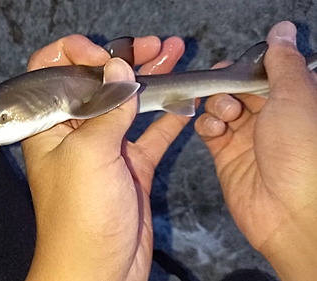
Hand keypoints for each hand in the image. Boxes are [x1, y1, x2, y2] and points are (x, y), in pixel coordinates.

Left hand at [23, 35, 185, 280]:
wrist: (98, 269)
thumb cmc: (79, 218)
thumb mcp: (88, 154)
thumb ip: (106, 108)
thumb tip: (117, 67)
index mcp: (50, 125)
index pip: (53, 73)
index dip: (77, 55)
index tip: (106, 55)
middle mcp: (75, 132)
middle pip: (97, 83)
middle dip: (124, 59)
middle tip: (152, 47)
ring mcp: (106, 147)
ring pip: (127, 103)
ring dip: (150, 79)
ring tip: (172, 56)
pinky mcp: (131, 165)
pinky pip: (151, 132)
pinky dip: (168, 115)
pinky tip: (185, 98)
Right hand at [195, 21, 316, 279]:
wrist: (289, 211)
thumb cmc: (301, 151)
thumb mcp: (296, 97)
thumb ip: (283, 63)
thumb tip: (282, 30)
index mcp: (295, 101)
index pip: (267, 73)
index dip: (249, 66)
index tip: (235, 64)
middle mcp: (272, 118)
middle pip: (240, 88)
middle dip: (228, 84)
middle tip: (224, 86)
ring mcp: (247, 136)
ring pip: (221, 106)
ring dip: (218, 104)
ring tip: (227, 114)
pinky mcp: (226, 154)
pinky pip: (209, 129)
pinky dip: (207, 124)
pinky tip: (214, 128)